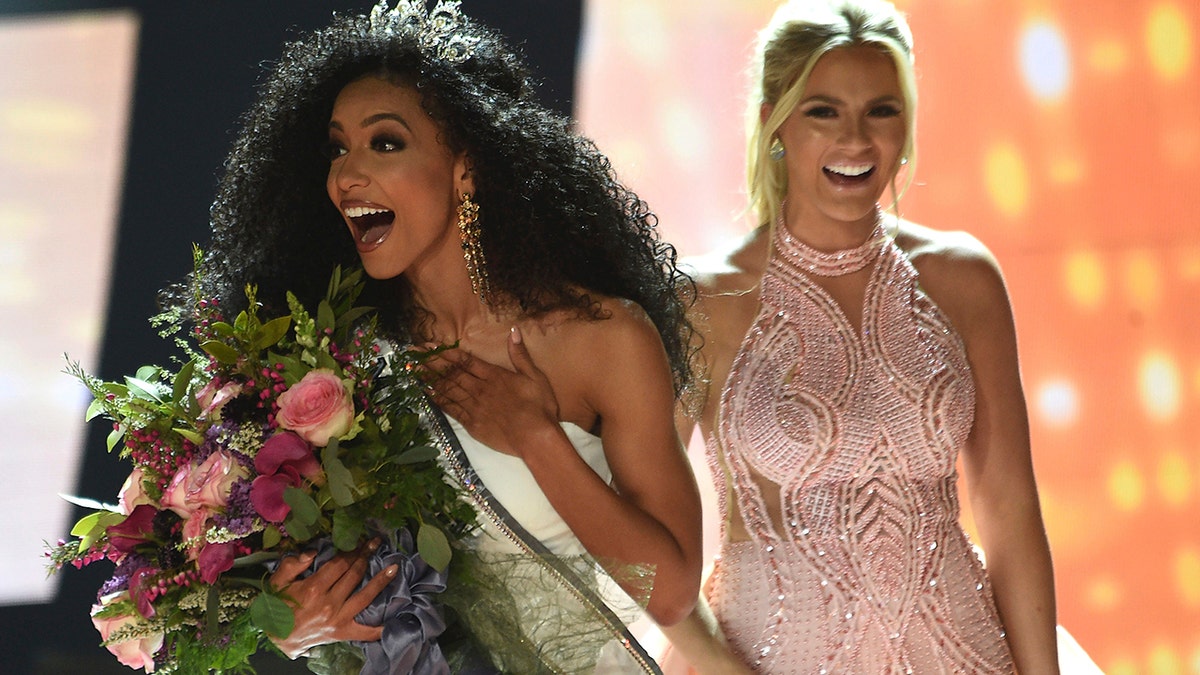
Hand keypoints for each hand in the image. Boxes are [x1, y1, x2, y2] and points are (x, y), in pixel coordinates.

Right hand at [267, 540, 397, 658]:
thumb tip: (311, 552)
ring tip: (394, 568)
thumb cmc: (278, 606)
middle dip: (366, 557)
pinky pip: (365, 632)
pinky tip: (394, 618)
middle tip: (376, 543)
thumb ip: (292, 564)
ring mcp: (338, 619)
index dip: (352, 550)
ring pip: (365, 597)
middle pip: (354, 575)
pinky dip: (380, 627)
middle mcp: (329, 603)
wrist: (278, 638)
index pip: (339, 564)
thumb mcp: (278, 582)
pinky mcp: (342, 633)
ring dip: (380, 581)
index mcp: (313, 588)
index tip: (362, 540)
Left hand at [426, 326, 559, 456]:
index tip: (429, 345)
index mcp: (494, 375)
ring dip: (429, 378)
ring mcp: (474, 406)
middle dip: (430, 361)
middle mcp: (480, 388)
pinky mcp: (472, 424)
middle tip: (412, 352)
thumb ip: (520, 354)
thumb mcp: (535, 376)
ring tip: (413, 368)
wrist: (535, 437)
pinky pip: (451, 409)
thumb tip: (513, 330)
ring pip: (447, 389)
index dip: (446, 352)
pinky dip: (438, 400)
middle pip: (451, 372)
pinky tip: (427, 393)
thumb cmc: (539, 407)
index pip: (465, 360)